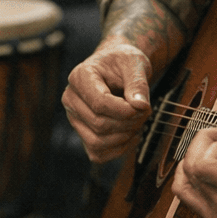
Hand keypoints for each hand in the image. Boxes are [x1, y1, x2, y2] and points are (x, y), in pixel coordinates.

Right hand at [62, 39, 154, 161]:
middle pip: (100, 124)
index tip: (144, 106)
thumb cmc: (124, 63)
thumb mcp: (135, 64)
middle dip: (129, 123)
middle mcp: (71, 99)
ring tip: (138, 121)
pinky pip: (98, 154)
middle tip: (146, 112)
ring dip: (124, 137)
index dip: (125, 111)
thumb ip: (138, 84)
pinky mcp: (82, 134)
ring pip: (97, 142)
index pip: (99, 104)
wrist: (117, 67)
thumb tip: (140, 106)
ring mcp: (74, 118)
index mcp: (80, 77)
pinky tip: (131, 134)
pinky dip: (119, 149)